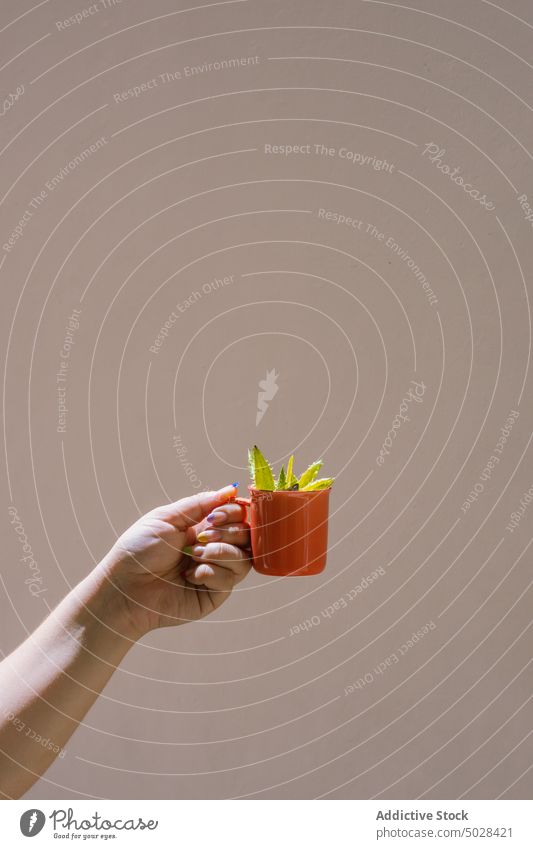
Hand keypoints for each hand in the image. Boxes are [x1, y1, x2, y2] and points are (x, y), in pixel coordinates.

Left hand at [98, 485, 251, 638]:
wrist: (126, 587)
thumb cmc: (139, 550)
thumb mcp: (167, 518)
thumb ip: (200, 503)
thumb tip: (230, 490)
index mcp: (202, 527)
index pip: (236, 515)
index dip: (233, 513)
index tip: (215, 516)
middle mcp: (213, 547)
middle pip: (245, 535)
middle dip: (227, 533)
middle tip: (201, 537)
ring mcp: (216, 571)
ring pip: (243, 557)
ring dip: (219, 552)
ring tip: (193, 556)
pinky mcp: (215, 593)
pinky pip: (230, 578)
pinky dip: (211, 573)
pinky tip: (190, 576)